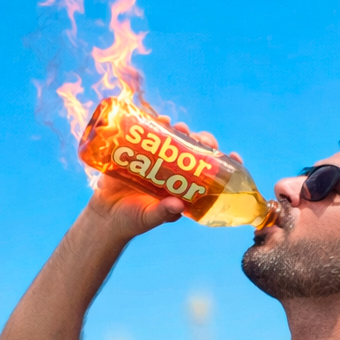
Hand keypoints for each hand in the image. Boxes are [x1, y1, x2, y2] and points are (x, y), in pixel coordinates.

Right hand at [82, 118, 236, 238]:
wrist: (104, 216)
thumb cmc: (132, 220)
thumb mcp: (149, 218)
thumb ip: (163, 213)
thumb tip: (177, 204)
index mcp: (183, 187)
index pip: (209, 172)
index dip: (224, 163)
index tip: (234, 156)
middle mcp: (173, 171)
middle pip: (195, 150)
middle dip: (203, 141)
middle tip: (203, 140)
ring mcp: (156, 160)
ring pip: (176, 139)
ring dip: (182, 130)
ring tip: (181, 127)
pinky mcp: (138, 152)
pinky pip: (151, 134)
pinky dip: (157, 123)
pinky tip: (162, 119)